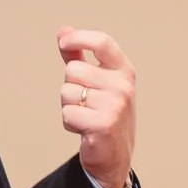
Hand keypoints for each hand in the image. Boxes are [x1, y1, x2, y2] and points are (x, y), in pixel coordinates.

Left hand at [58, 27, 136, 187]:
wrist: (116, 155)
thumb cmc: (105, 114)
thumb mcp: (98, 82)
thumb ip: (80, 56)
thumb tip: (63, 31)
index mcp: (123, 71)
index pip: (102, 43)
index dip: (79, 38)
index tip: (64, 43)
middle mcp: (122, 86)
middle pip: (74, 69)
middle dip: (71, 85)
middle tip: (86, 102)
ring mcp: (115, 105)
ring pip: (67, 92)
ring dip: (70, 106)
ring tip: (86, 116)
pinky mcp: (103, 124)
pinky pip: (67, 113)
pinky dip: (70, 123)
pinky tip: (84, 129)